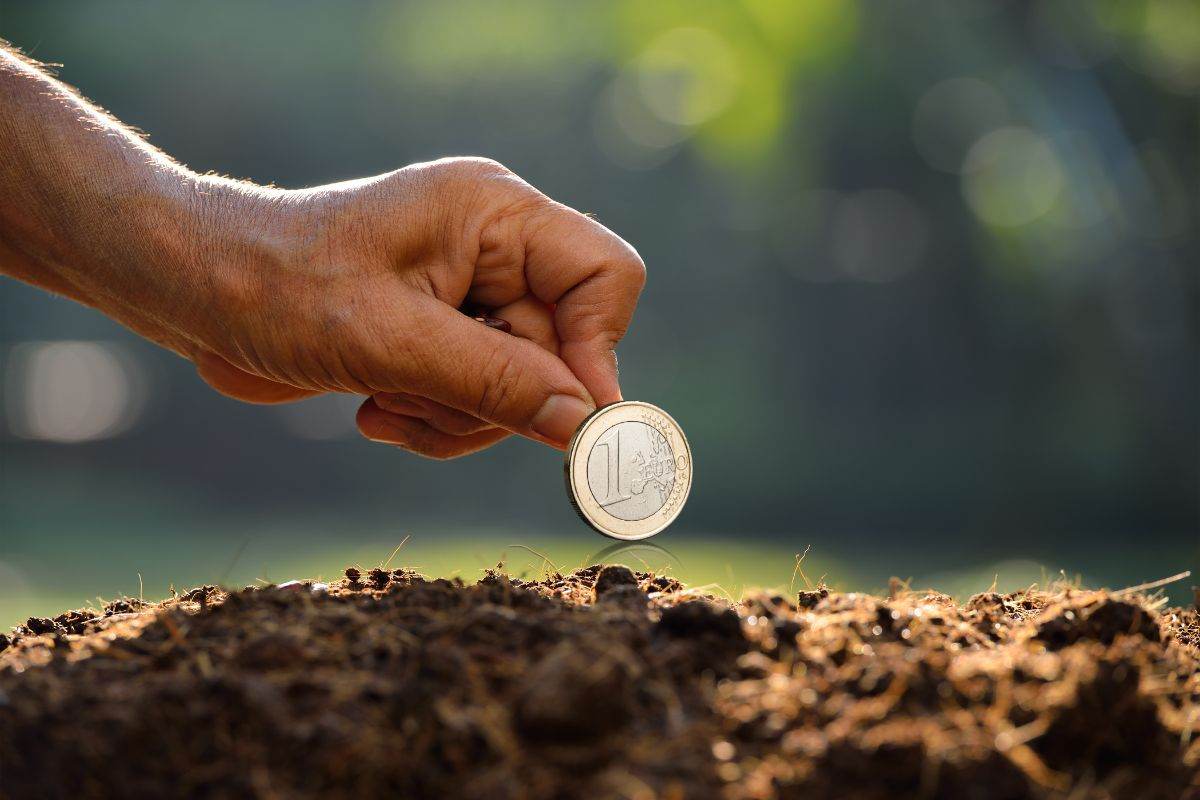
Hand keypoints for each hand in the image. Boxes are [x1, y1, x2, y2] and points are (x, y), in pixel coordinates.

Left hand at [189, 158, 644, 457]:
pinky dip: (435, 420)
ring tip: (383, 401)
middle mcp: (496, 246)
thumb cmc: (277, 289)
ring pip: (525, 387)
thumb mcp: (389, 341)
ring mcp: (473, 290)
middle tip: (418, 400)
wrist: (196, 289)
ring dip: (455, 416)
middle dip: (492, 396)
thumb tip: (587, 425)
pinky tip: (375, 407)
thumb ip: (495, 382)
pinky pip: (482, 399)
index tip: (560, 416)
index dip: (595, 349)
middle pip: (563, 349)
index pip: (606, 275)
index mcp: (494, 213)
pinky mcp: (446, 331)